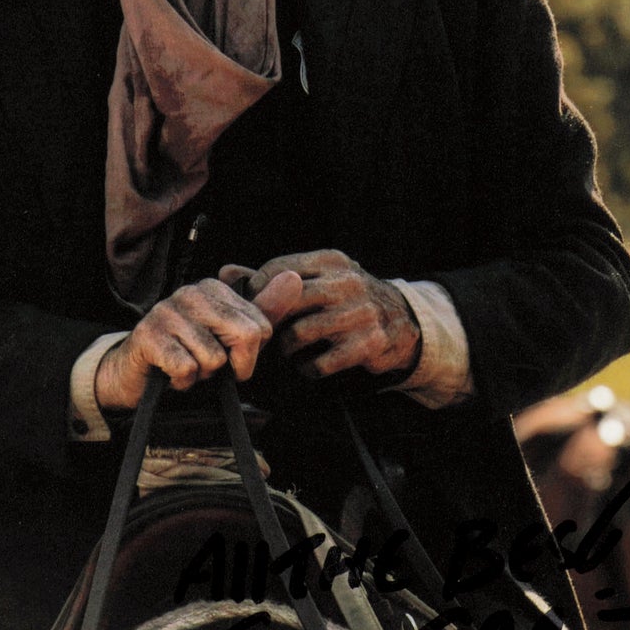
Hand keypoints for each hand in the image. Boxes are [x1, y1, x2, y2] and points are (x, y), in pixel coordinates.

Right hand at [94, 272, 304, 410]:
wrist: (136, 373)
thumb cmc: (189, 353)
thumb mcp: (231, 334)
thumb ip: (265, 310)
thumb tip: (294, 279)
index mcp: (214, 288)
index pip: (260, 327)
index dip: (249, 355)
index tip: (226, 355)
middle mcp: (190, 293)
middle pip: (246, 337)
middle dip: (233, 366)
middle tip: (211, 366)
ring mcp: (167, 312)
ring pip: (214, 359)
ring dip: (203, 375)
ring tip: (186, 365)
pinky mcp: (149, 336)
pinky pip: (187, 369)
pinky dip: (183, 382)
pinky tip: (171, 374)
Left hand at [219, 249, 420, 381]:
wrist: (402, 321)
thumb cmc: (347, 299)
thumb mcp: (319, 278)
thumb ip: (273, 277)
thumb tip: (226, 273)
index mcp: (330, 261)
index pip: (278, 270)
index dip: (258, 292)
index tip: (252, 309)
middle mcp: (346, 283)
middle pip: (286, 302)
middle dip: (269, 323)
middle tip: (263, 336)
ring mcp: (360, 313)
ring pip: (299, 334)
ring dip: (286, 349)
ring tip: (287, 351)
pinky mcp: (368, 344)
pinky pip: (319, 363)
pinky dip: (307, 368)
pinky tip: (308, 365)